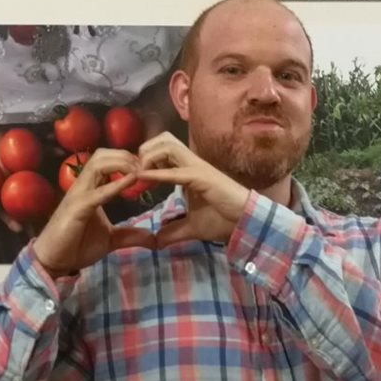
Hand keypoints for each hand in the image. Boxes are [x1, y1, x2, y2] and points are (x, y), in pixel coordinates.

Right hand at [33, 148, 156, 276]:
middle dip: (125, 155)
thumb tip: (154, 240)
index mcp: (90, 188)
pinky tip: (131, 181)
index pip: (107, 161)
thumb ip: (131, 235)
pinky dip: (116, 184)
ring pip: (97, 164)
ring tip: (140, 171)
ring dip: (121, 163)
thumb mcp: (111, 239)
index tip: (149, 168)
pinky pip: (98, 191)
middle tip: (147, 167)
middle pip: (102, 155)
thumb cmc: (77, 246)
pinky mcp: (77, 208)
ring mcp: (78, 195)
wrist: (54, 262)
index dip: (127, 160)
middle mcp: (83, 186)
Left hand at [135, 132, 251, 247]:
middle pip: (163, 139)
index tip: (134, 179)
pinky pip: (176, 171)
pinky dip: (157, 173)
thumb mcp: (192, 228)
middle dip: (145, 151)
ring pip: (168, 145)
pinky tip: (143, 177)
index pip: (162, 151)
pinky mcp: (202, 177)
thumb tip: (157, 240)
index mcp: (187, 170)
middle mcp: (191, 163)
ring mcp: (197, 167)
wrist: (246, 223)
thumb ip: (174, 231)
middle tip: (136, 173)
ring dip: (149, 157)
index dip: (145, 161)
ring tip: (139, 175)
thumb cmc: (223, 220)